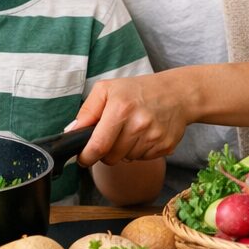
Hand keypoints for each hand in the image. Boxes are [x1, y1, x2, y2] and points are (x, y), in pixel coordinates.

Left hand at [72, 74, 189, 166]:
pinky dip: (139, 151)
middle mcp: (139, 124)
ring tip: (130, 130)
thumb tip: (72, 131)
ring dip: (123, 151)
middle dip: (105, 152)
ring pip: (126, 159)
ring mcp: (154, 137)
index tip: (83, 158)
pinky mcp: (166, 147)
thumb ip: (87, 111)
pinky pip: (143, 159)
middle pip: (111, 157)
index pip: (99, 145)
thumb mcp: (106, 90)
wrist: (176, 94)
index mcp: (120, 109)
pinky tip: (143, 134)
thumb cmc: (137, 90)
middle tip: (110, 136)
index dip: (87, 156)